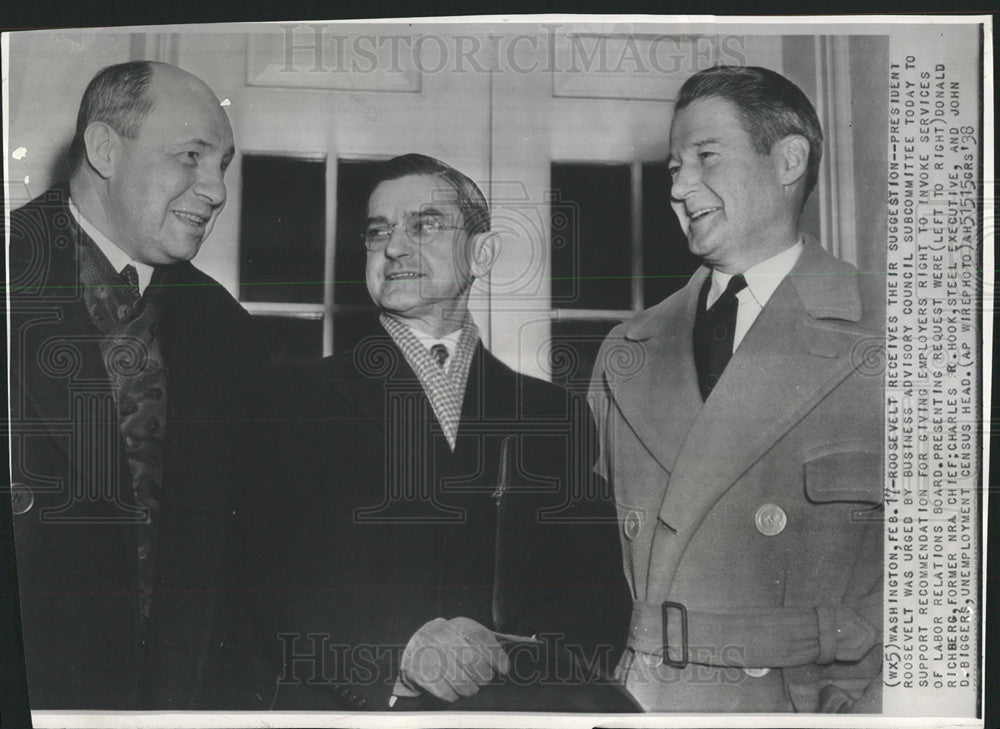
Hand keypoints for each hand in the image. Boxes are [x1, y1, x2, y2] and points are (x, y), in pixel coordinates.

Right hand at [391, 617, 509, 704]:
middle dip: (483, 675)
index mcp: (458, 625)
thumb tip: (505, 667)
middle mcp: (442, 635)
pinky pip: (444, 690)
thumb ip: (486, 646)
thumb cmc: (452, 644)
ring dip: (470, 688)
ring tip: (471, 688)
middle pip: (471, 659)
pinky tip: (455, 693)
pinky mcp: (420, 670)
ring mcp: (429, 652)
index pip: (480, 637)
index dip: (495, 655)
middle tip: (484, 680)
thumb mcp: (467, 636)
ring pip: (459, 679)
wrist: (418, 647)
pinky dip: (453, 695)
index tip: (504, 670)